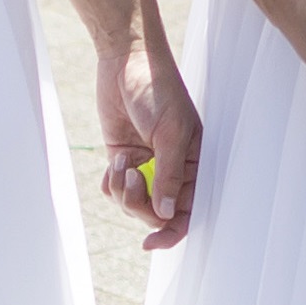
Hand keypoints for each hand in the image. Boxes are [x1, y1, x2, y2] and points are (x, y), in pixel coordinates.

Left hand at [95, 41, 199, 248]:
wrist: (125, 62)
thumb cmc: (157, 90)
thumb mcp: (169, 131)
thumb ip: (169, 173)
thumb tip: (167, 213)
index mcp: (194, 163)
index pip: (189, 209)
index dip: (173, 231)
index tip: (152, 242)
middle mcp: (172, 169)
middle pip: (157, 213)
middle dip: (140, 203)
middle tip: (130, 178)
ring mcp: (147, 165)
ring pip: (134, 203)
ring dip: (122, 191)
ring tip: (121, 164)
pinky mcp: (124, 159)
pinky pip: (116, 190)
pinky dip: (111, 183)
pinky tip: (114, 161)